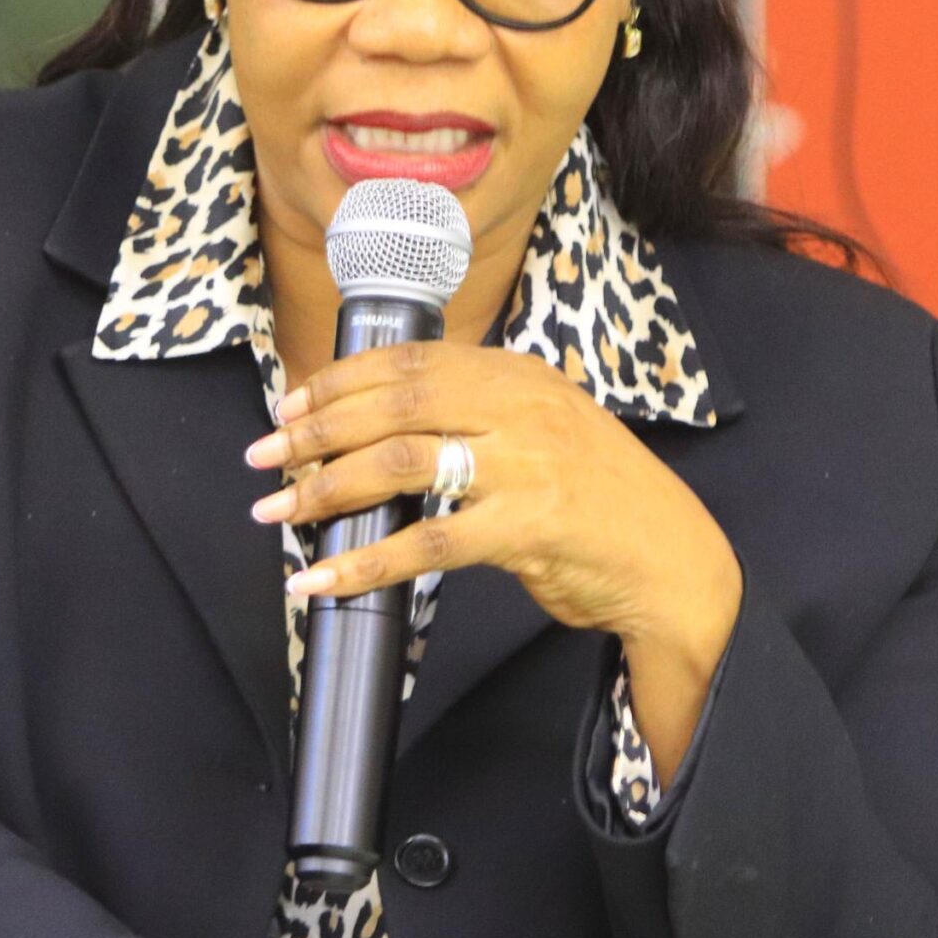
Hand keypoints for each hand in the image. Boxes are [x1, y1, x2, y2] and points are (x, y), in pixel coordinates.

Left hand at [242, 341, 739, 659]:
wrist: (672, 561)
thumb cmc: (597, 501)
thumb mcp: (541, 431)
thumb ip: (477, 415)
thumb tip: (381, 425)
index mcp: (518, 374)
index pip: (410, 360)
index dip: (339, 379)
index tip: (290, 405)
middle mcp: (521, 406)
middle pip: (394, 402)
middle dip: (315, 430)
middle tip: (265, 457)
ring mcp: (528, 463)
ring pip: (401, 462)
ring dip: (326, 490)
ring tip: (279, 514)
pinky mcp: (530, 525)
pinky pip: (428, 543)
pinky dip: (365, 563)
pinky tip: (324, 578)